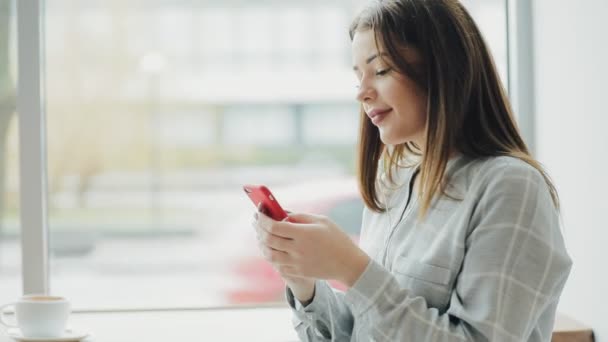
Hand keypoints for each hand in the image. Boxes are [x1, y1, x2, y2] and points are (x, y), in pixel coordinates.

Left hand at [252, 209, 369, 287]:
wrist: (348, 264)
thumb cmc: (336, 238)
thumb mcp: (321, 221)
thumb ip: (300, 216)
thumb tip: (282, 215)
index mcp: (304, 234)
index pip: (274, 226)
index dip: (263, 219)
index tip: (258, 213)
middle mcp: (298, 249)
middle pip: (269, 240)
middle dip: (259, 229)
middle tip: (256, 222)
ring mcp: (297, 263)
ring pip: (269, 254)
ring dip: (262, 244)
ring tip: (261, 235)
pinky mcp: (298, 272)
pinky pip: (277, 265)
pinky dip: (271, 256)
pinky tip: (271, 248)